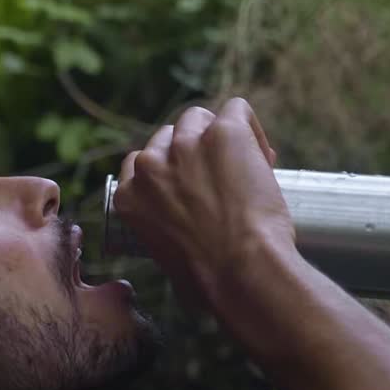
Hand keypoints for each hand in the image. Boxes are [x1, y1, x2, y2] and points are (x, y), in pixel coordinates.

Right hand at [112, 98, 294, 308]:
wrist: (239, 270)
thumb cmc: (206, 279)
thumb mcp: (161, 256)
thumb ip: (160, 230)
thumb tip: (180, 235)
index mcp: (127, 195)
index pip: (140, 161)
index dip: (167, 169)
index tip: (188, 186)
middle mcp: (149, 165)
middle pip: (168, 135)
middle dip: (191, 151)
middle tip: (219, 178)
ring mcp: (185, 145)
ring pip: (199, 118)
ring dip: (217, 135)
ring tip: (243, 165)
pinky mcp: (223, 133)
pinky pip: (237, 110)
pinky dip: (250, 127)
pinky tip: (261, 154)